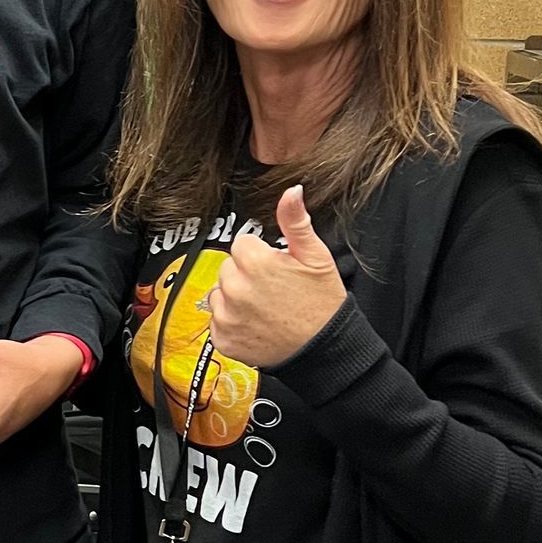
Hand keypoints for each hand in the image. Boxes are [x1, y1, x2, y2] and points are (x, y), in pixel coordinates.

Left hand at [202, 185, 345, 367]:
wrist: (323, 350)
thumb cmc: (322, 305)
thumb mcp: (315, 256)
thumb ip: (295, 221)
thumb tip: (291, 192)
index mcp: (255, 263)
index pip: (242, 245)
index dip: (261, 255)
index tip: (276, 269)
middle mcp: (235, 288)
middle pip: (228, 268)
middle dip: (247, 275)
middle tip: (273, 290)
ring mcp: (226, 315)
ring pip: (220, 293)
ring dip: (236, 298)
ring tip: (265, 308)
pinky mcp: (222, 338)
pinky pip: (217, 320)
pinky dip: (232, 323)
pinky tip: (255, 325)